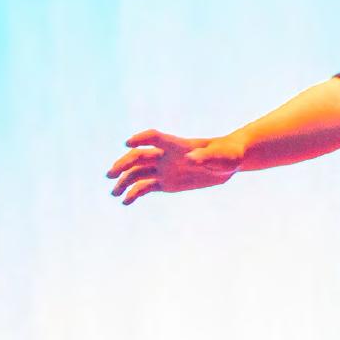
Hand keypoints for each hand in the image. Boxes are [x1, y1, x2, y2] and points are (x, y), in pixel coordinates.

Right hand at [108, 128, 239, 203]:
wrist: (228, 163)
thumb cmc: (227, 155)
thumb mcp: (220, 157)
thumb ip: (205, 157)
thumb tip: (190, 158)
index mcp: (178, 145)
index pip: (155, 138)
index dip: (141, 138)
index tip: (128, 143)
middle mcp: (166, 156)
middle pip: (139, 156)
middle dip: (123, 164)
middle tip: (110, 174)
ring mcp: (164, 170)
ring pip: (138, 173)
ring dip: (124, 180)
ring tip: (114, 193)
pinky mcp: (166, 183)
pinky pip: (146, 187)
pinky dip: (134, 193)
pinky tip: (126, 201)